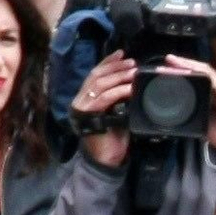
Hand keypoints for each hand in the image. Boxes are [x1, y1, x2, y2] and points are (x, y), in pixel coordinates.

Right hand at [72, 50, 135, 166]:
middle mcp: (81, 98)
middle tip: (132, 62)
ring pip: (101, 84)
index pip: (96, 73)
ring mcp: (83, 105)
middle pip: (97, 75)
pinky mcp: (89, 114)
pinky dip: (119, 91)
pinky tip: (130, 88)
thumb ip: (118, 100)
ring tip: (134, 71)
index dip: (108, 62)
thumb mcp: (116, 114)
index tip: (121, 53)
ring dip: (119, 76)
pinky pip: (106, 97)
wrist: (106, 161)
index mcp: (86, 96)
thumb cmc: (112, 139)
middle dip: (115, 66)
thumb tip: (131, 84)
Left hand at [163, 56, 215, 173]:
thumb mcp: (208, 126)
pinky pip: (214, 79)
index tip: (166, 71)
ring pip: (205, 71)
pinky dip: (201, 72)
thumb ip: (197, 116)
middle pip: (199, 72)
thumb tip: (182, 116)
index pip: (198, 79)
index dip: (183, 73)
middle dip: (181, 66)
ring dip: (187, 65)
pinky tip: (189, 69)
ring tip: (172, 62)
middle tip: (165, 63)